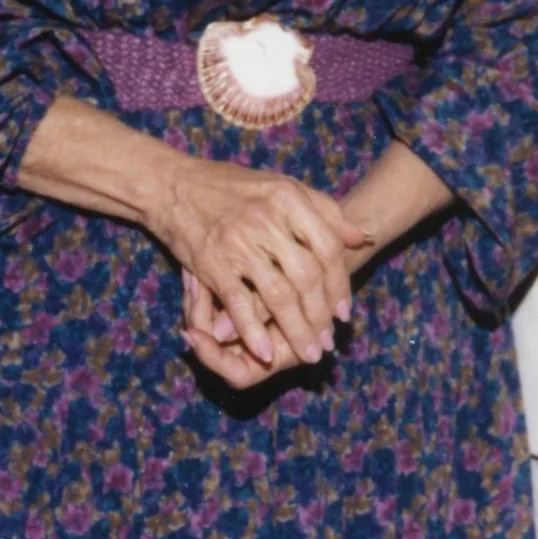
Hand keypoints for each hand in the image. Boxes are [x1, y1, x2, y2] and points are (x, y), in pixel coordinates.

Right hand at [148, 152, 372, 383]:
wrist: (174, 186)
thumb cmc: (231, 186)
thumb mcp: (282, 185)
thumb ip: (324, 209)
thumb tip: (362, 236)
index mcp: (289, 197)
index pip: (328, 248)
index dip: (340, 284)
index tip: (345, 312)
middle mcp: (267, 219)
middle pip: (307, 277)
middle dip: (321, 316)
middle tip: (328, 343)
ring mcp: (239, 242)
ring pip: (278, 296)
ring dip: (296, 330)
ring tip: (308, 353)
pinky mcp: (213, 263)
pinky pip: (240, 304)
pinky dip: (254, 332)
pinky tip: (266, 352)